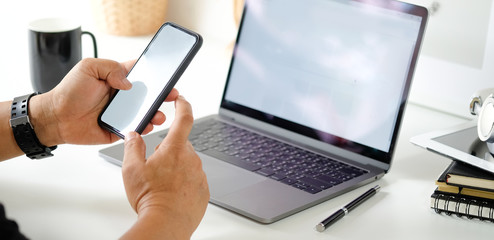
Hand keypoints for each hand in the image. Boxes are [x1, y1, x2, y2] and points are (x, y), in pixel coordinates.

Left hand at [29, 58, 178, 145]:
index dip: (156, 73)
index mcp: (117, 78)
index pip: (142, 73)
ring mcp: (122, 113)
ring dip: (156, 113)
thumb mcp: (88, 68)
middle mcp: (123, 96)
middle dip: (163, 94)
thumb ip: (110, 68)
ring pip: (146, 113)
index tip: (167, 74)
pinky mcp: (119, 129)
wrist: (56, 118)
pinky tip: (147, 125)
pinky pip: (135, 129)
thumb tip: (129, 82)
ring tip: (159, 114)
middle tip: (171, 94)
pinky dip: (143, 128)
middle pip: (149, 94)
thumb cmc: (69, 92)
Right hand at [121, 95, 208, 239]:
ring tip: (162, 185)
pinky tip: (172, 193)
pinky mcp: (204, 189)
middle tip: (154, 167)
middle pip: (180, 145)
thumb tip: (133, 135)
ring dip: (176, 168)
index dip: (183, 105)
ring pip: (187, 163)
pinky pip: (193, 179)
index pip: (184, 118)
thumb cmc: (151, 198)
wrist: (166, 224)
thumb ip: (132, 147)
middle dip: (168, 151)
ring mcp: (200, 174)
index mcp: (175, 149)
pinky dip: (184, 182)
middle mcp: (191, 158)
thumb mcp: (132, 169)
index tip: (181, 99)